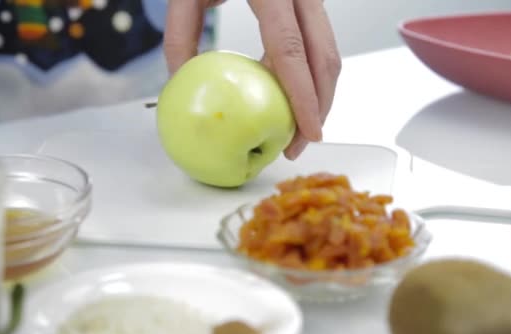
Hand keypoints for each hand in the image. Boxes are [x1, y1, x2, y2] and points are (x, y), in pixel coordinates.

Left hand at [163, 0, 340, 159]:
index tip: (306, 132)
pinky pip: (318, 42)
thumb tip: (181, 85)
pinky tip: (291, 95)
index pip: (292, 49)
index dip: (303, 96)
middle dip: (318, 106)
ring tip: (297, 127)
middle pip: (324, 56)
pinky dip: (310, 74)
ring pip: (329, 51)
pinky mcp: (308, 0)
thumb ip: (180, 35)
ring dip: (320, 93)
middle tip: (299, 143)